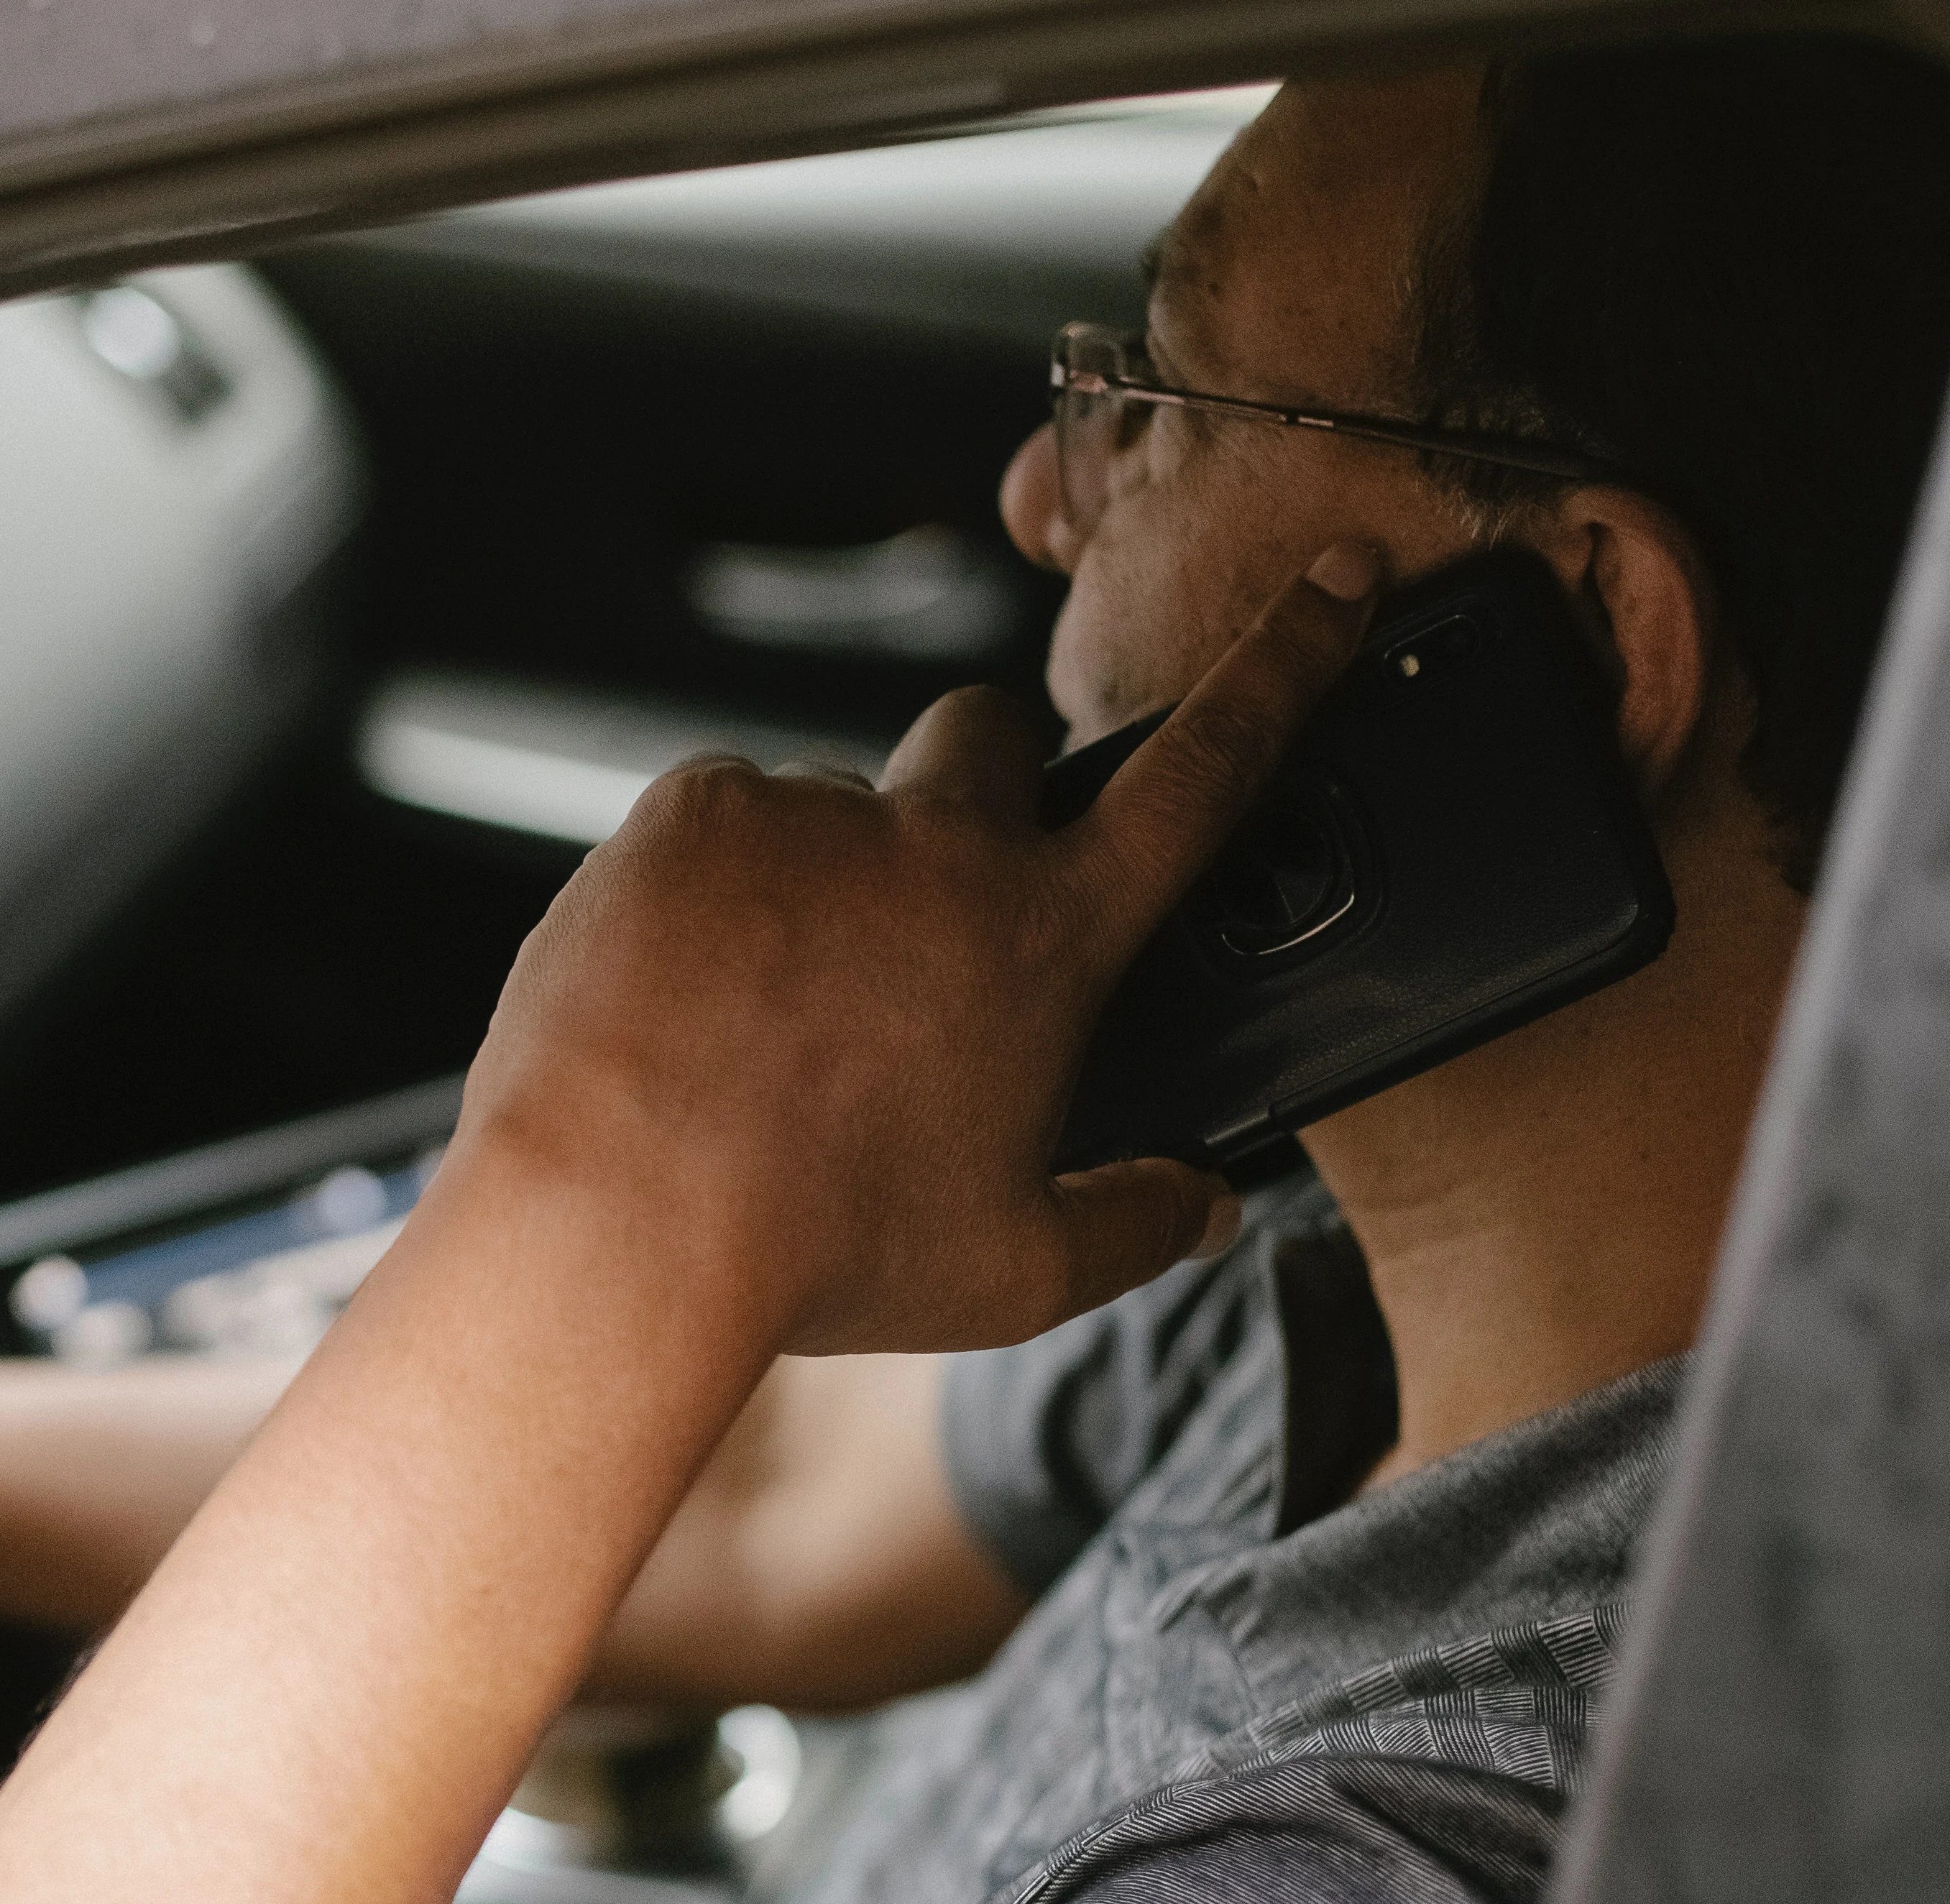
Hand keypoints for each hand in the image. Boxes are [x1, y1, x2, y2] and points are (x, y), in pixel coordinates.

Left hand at [448, 542, 1383, 1357]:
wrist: (620, 1227)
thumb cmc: (812, 1252)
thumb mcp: (1011, 1273)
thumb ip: (1134, 1226)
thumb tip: (1202, 1203)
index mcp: (1046, 937)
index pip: (1204, 771)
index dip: (1285, 665)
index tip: (1329, 584)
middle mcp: (937, 846)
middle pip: (998, 735)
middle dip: (986, 783)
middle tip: (933, 890)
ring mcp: (808, 815)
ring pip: (833, 802)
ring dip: (820, 875)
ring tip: (762, 1006)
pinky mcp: (688, 813)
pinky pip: (718, 819)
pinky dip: (710, 891)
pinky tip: (685, 988)